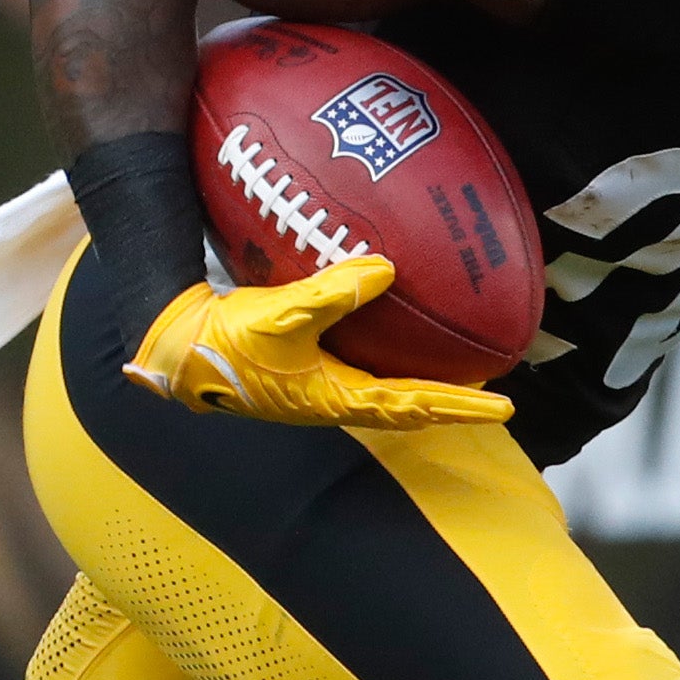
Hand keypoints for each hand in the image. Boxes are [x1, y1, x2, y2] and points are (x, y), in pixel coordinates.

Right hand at [122, 257, 513, 429]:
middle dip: (452, 405)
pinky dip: (392, 367)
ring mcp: (318, 390)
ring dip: (425, 390)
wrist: (174, 347)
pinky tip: (395, 342)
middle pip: (408, 409)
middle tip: (495, 399)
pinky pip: (364, 373)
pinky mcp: (303, 373)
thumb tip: (388, 271)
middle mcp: (333, 400)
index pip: (413, 406)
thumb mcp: (279, 314)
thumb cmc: (224, 339)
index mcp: (335, 397)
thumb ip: (332, 293)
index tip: (505, 407)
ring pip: (387, 395)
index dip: (461, 406)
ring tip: (461, 377)